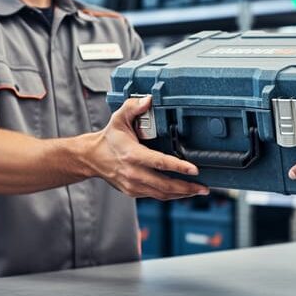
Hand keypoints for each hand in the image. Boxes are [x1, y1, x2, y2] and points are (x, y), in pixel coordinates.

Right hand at [90, 96, 208, 199]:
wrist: (92, 158)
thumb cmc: (109, 138)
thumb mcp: (119, 118)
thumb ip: (133, 107)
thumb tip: (148, 99)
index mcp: (132, 154)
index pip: (159, 162)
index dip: (178, 167)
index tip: (194, 169)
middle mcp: (133, 173)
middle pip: (164, 185)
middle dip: (186, 187)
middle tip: (204, 187)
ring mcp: (133, 185)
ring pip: (161, 194)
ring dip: (181, 194)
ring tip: (198, 190)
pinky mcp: (133, 192)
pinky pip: (155, 196)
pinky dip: (170, 195)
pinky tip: (182, 191)